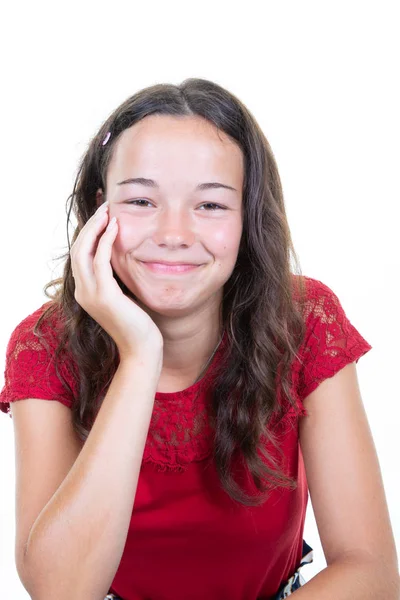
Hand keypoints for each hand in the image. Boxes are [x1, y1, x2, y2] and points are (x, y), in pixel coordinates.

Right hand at [70, 202, 162, 362]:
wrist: (141, 348)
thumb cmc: (138, 323)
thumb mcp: (124, 295)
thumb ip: (118, 277)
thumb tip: (125, 256)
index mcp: (85, 291)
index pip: (79, 254)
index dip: (88, 233)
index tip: (102, 216)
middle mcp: (82, 291)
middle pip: (77, 249)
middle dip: (90, 225)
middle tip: (104, 207)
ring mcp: (90, 294)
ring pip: (83, 251)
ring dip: (95, 228)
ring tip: (108, 212)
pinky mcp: (104, 296)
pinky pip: (100, 261)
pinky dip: (106, 241)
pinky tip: (116, 228)